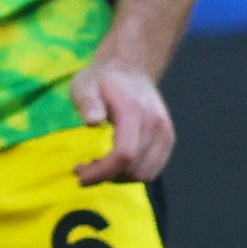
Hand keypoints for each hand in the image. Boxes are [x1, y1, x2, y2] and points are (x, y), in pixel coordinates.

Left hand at [68, 57, 174, 185]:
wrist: (129, 69)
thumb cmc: (102, 80)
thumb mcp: (84, 85)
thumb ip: (88, 102)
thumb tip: (92, 121)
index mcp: (134, 112)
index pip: (124, 154)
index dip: (102, 172)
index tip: (79, 176)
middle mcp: (155, 124)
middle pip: (134, 169)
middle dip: (105, 176)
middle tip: (82, 168)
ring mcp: (165, 133)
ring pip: (144, 174)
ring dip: (118, 177)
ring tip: (97, 165)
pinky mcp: (167, 140)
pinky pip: (152, 170)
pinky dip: (131, 174)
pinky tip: (113, 163)